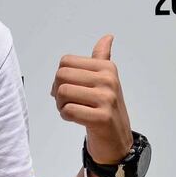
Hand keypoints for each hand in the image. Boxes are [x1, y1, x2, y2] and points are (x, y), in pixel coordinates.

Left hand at [51, 35, 132, 163]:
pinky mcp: (102, 117)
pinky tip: (76, 119)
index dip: (60, 77)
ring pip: (63, 92)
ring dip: (61, 105)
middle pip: (61, 75)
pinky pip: (69, 110)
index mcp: (106, 67)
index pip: (66, 61)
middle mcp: (108, 80)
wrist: (117, 140)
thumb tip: (107, 37)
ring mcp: (106, 98)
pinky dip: (66, 116)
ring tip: (73, 110)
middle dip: (58, 91)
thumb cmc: (106, 108)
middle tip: (68, 102)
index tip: (70, 88)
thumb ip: (102, 58)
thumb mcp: (106, 80)